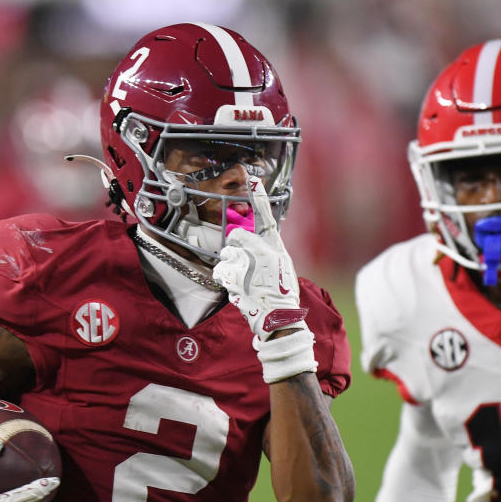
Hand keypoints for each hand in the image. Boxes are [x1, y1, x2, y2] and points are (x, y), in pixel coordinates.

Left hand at [213, 179, 317, 382]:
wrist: (279, 322)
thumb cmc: (278, 298)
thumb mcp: (278, 270)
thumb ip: (263, 252)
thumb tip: (241, 240)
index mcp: (277, 250)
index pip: (267, 219)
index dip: (260, 200)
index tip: (252, 179)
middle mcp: (265, 254)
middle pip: (236, 237)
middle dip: (233, 249)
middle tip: (242, 267)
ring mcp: (251, 266)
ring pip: (226, 254)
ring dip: (228, 267)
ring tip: (242, 283)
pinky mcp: (239, 280)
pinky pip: (221, 271)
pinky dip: (224, 279)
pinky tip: (236, 290)